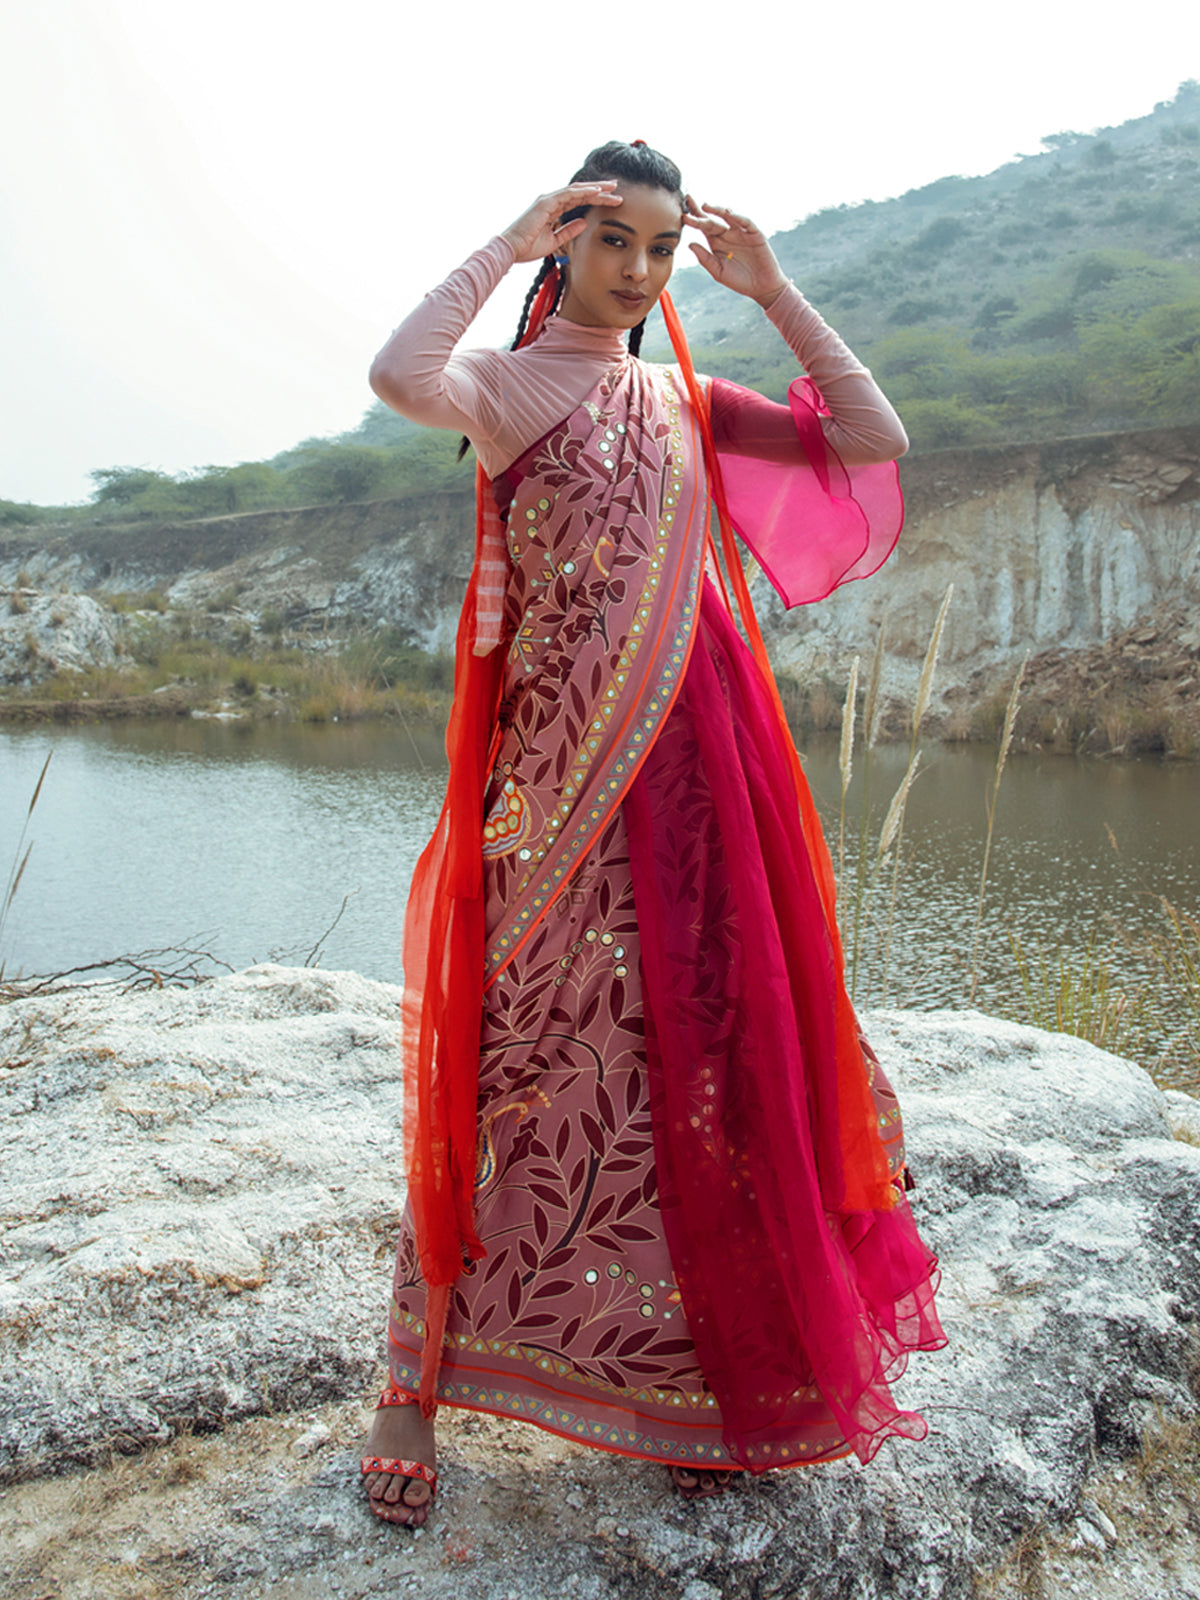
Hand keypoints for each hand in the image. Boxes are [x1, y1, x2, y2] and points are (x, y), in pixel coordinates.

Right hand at [501, 182, 622, 263]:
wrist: (512, 250)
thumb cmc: (528, 247)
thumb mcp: (555, 240)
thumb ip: (569, 230)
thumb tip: (584, 222)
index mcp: (554, 209)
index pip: (579, 201)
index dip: (596, 199)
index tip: (612, 199)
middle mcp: (552, 201)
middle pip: (580, 192)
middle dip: (599, 189)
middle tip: (616, 187)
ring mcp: (549, 200)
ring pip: (577, 190)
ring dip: (595, 188)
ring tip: (612, 187)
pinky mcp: (546, 202)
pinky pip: (568, 194)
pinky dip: (583, 192)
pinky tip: (597, 192)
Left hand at [685, 199, 788, 306]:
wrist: (761, 287)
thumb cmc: (739, 280)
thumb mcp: (718, 272)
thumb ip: (705, 259)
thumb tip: (690, 244)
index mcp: (716, 243)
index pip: (703, 227)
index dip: (693, 220)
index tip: (682, 215)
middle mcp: (727, 234)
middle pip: (712, 219)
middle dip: (700, 210)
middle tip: (689, 200)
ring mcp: (741, 232)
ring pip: (728, 217)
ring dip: (717, 210)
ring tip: (705, 206)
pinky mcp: (754, 234)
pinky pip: (746, 222)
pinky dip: (738, 217)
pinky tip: (729, 214)